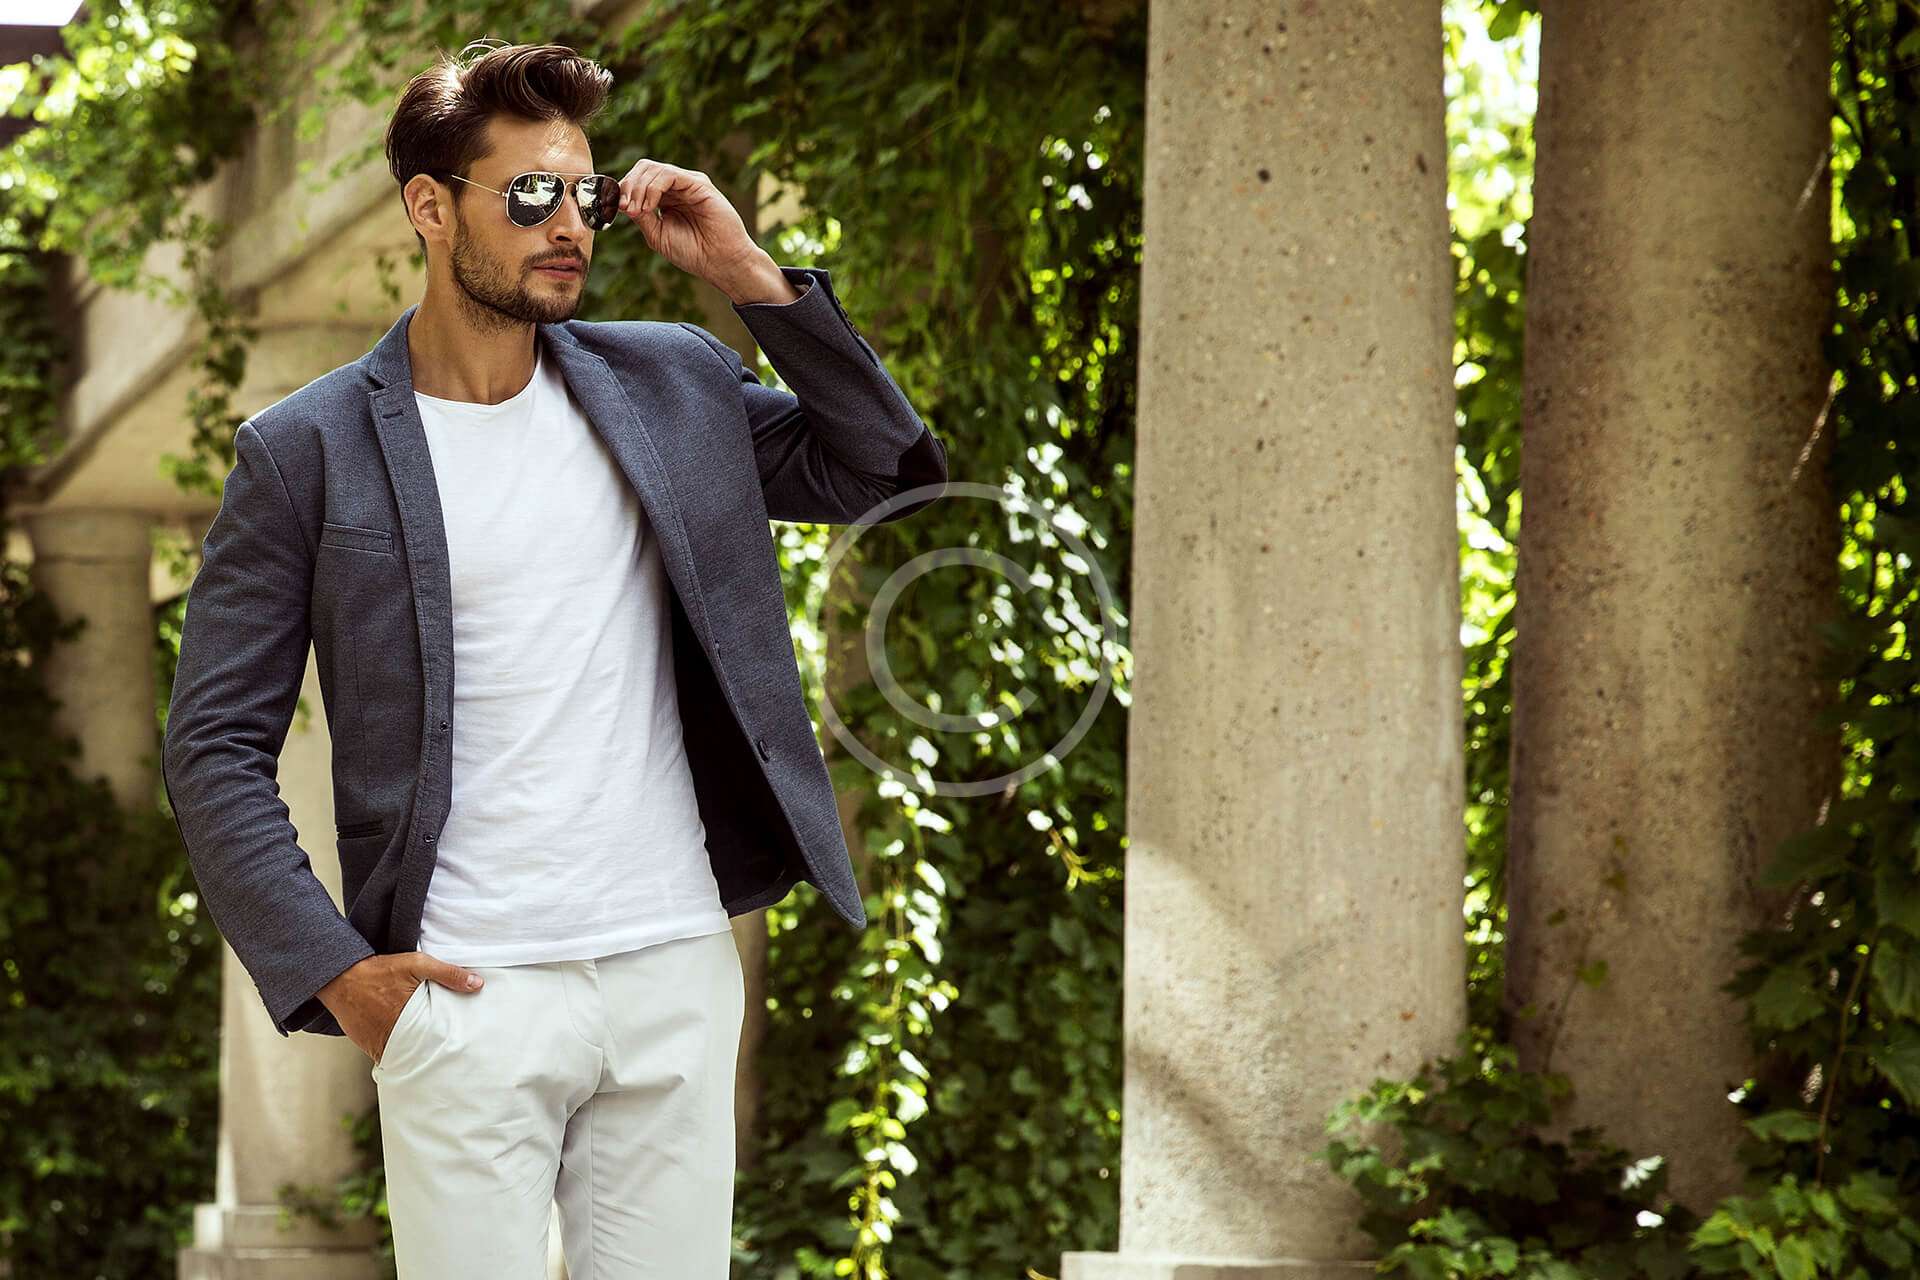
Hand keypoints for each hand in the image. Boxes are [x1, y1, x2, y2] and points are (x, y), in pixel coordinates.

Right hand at [319, 952, 484, 1064]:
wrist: (340, 978)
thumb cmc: (380, 970)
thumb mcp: (416, 964)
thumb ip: (448, 973)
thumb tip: (478, 984)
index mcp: (410, 1019)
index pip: (436, 1042)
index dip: (448, 1045)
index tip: (460, 1046)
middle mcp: (394, 1037)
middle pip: (422, 1053)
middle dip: (435, 1053)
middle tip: (450, 1053)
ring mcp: (379, 1045)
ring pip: (405, 1056)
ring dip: (416, 1054)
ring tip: (432, 1051)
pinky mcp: (368, 1047)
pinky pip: (388, 1056)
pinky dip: (398, 1053)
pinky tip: (410, 1047)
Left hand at [613, 158, 768, 298]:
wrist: (721, 263)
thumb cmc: (694, 253)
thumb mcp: (657, 235)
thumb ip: (641, 216)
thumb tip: (621, 201)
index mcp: (667, 198)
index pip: (638, 180)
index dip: (623, 190)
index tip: (615, 207)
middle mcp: (678, 187)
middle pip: (643, 168)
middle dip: (628, 186)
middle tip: (626, 208)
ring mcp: (689, 183)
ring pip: (653, 168)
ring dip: (639, 189)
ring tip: (639, 211)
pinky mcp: (699, 184)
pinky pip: (669, 175)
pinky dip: (653, 188)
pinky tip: (650, 206)